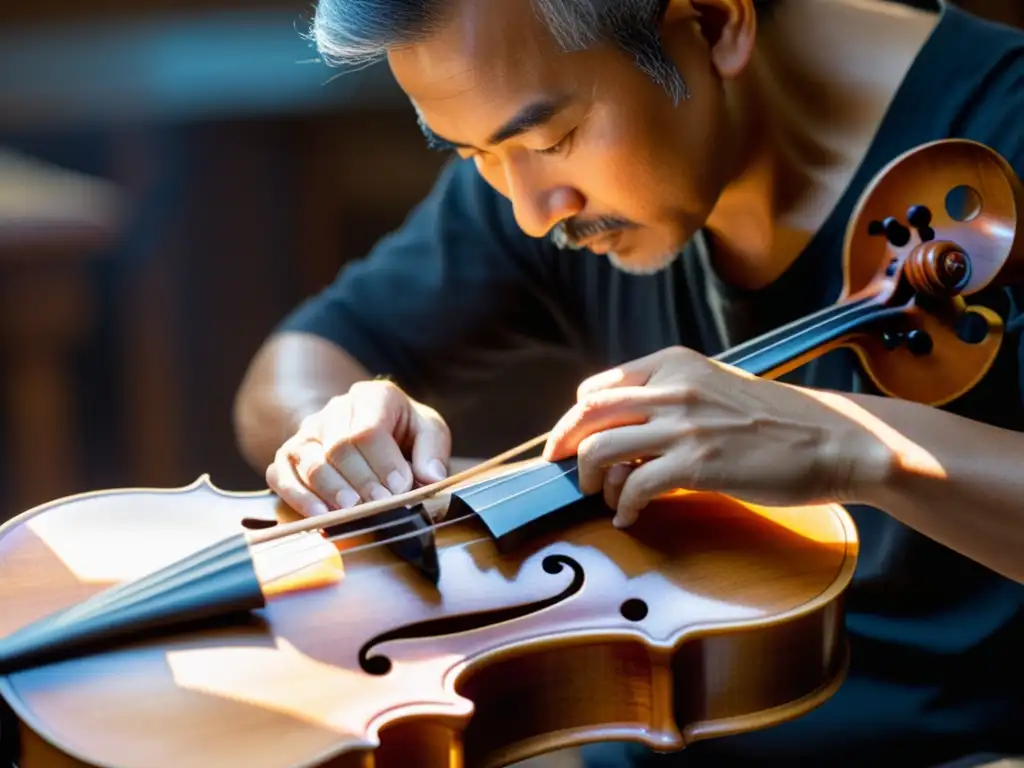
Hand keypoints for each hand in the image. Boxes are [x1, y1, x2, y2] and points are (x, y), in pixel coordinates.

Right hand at [266, 379, 450, 516]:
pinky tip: (319, 515)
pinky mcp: (289, 457)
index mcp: (373, 396)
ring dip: (332, 490)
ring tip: (350, 512)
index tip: (399, 488)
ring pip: (310, 461)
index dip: (383, 463)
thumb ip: (432, 452)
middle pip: (339, 446)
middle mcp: (336, 409)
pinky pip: (282, 475)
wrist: (369, 430)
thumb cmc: (402, 434)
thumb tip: (431, 478)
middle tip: (379, 505)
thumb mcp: (428, 432)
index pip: (369, 429)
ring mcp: (308, 432)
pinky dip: (299, 498)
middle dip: (361, 480)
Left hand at [542, 346, 892, 526]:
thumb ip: (671, 399)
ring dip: (590, 479)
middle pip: (587, 415)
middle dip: (563, 446)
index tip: (569, 441)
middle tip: (561, 471)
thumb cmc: (778, 421)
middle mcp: (672, 388)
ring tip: (603, 497)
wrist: (834, 441)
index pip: (598, 388)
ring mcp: (684, 426)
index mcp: (674, 364)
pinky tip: (629, 517)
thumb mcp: (716, 388)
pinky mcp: (697, 464)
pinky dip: (622, 507)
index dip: (575, 419)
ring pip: (599, 450)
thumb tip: (625, 432)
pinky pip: (633, 486)